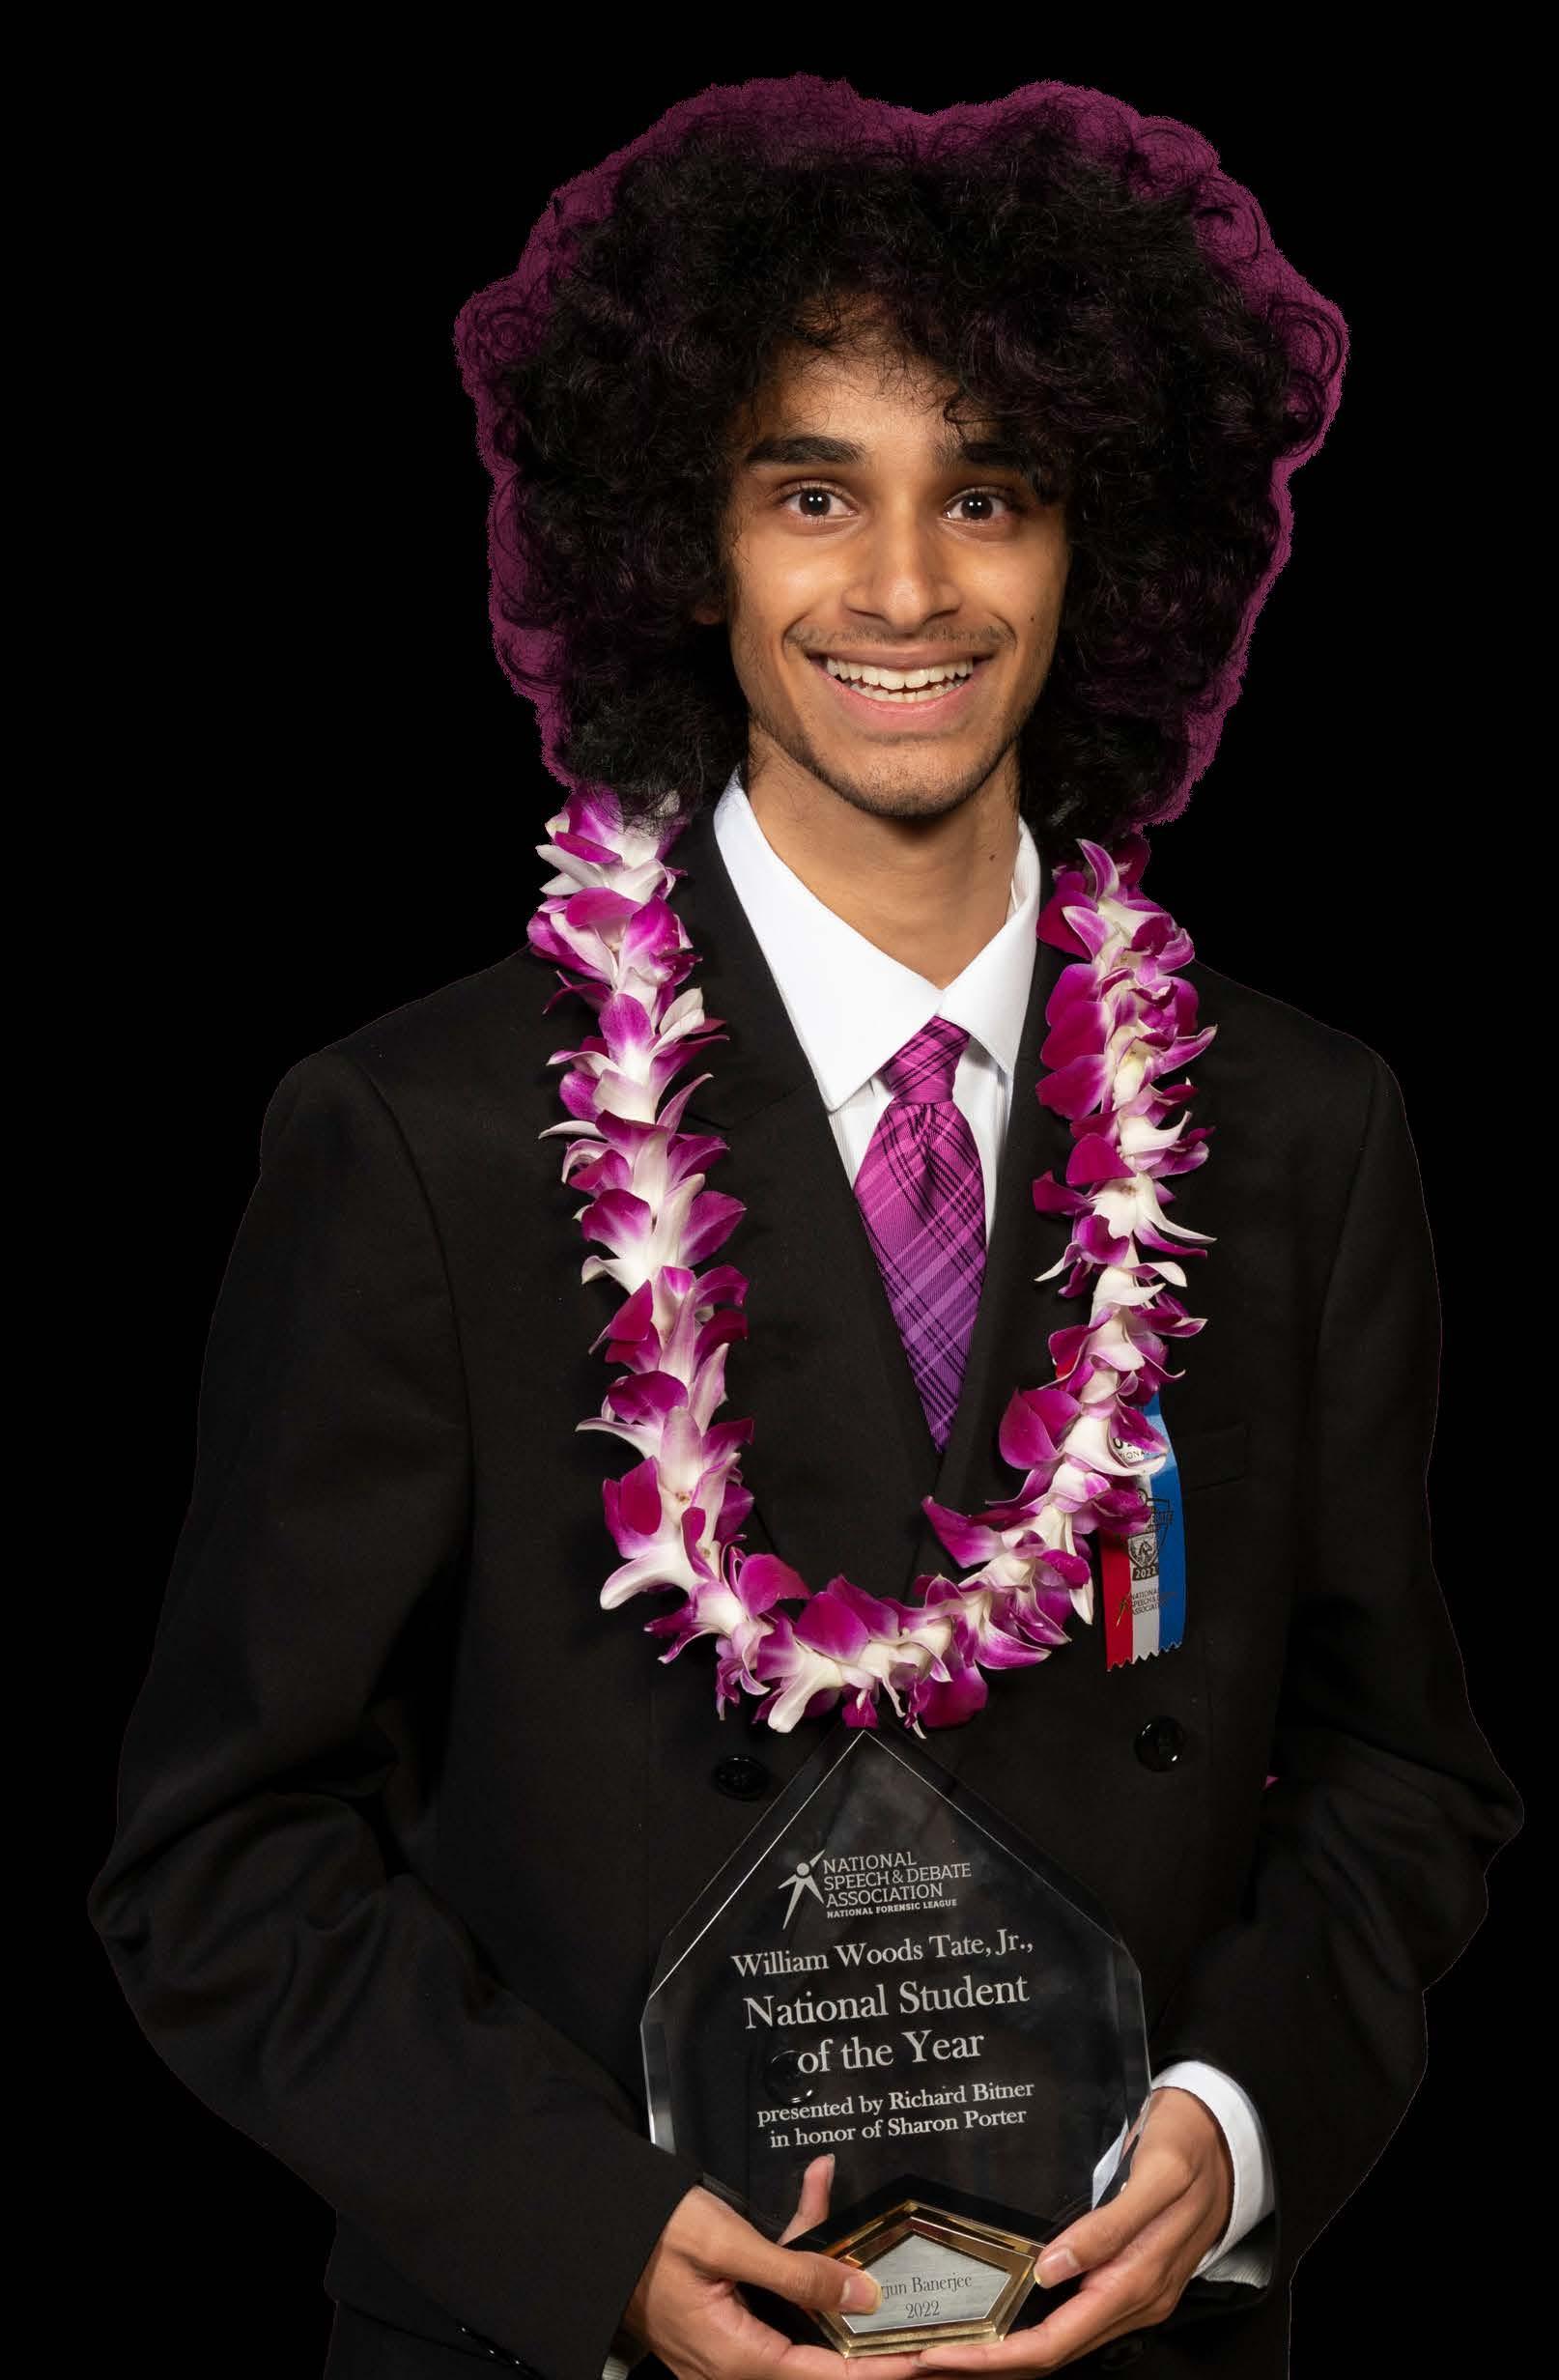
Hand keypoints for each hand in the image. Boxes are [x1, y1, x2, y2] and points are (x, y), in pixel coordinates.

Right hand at [621, 2153, 927, 2379]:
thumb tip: (862, 2296)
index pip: (828, 2378)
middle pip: (816, 2371)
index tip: (921, 2357)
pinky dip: (799, 2291)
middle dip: (862, 2345)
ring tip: (862, 2272)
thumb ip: (797, 2271)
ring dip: (831, 2312)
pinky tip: (814, 2236)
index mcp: (736, 2359)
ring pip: (797, 2347)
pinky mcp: (719, 2343)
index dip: (879, 2369)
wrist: (594, 2232)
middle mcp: (730, 2374)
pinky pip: (774, 2329)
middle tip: (908, 2327)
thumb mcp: (728, 2242)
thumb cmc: (653, 2234)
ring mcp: (722, 2363)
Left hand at [908, 2086, 1234, 2374]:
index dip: (995, 2358)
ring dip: (997, 2355)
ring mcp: (1128, 2295)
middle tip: (918, 2360)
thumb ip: (1110, 2225)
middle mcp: (1132, 2301)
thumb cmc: (1190, 2148)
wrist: (1229, 2138)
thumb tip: (1053, 2269)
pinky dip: (1024, 2332)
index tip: (941, 2355)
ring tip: (941, 2347)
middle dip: (982, 2365)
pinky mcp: (1122, 2280)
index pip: (1054, 2343)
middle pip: (1047, 2356)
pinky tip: (992, 2321)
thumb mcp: (1158, 2174)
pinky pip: (1067, 2322)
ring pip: (1054, 2344)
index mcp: (1138, 2283)